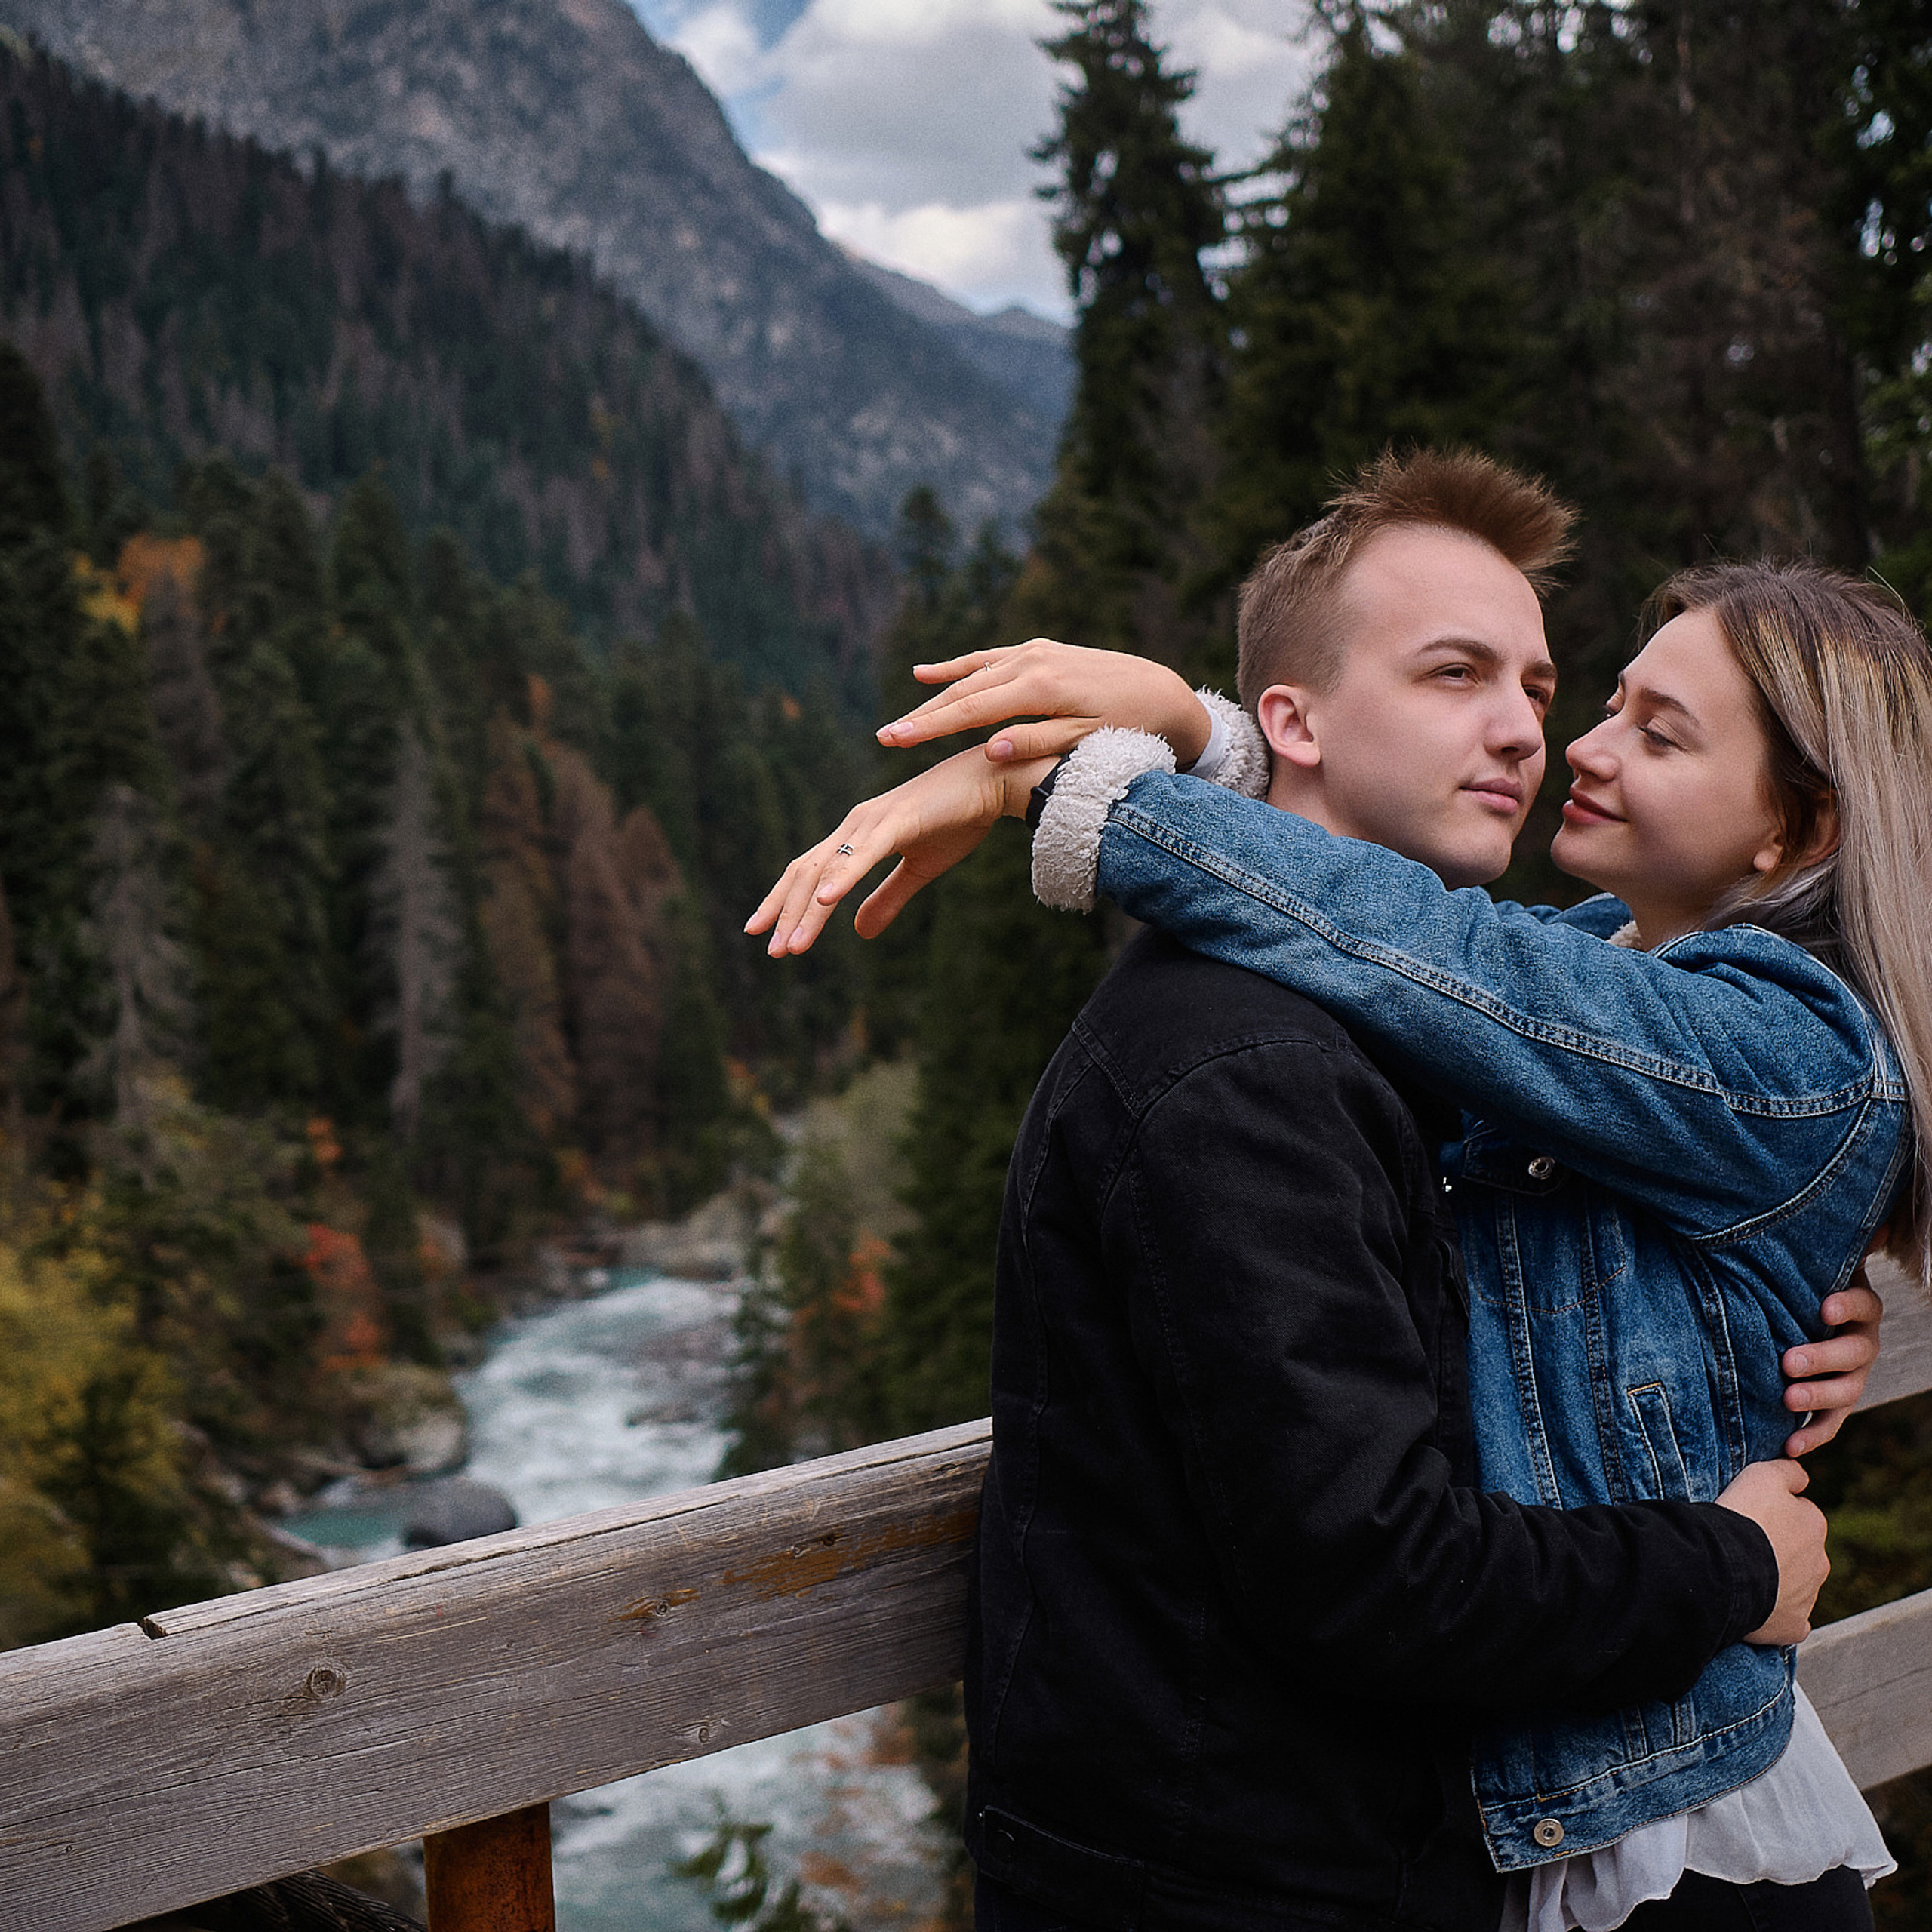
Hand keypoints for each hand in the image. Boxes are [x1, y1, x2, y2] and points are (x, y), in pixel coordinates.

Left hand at [745, 745, 1051, 956]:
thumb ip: (887, 898)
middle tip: (772, 953)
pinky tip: (824, 901)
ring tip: (790, 946)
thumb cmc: (959, 819)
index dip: (785, 903)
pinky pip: (863, 853)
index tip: (769, 938)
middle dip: (785, 913)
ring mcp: (873, 821)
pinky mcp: (897, 821)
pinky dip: (841, 878)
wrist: (994, 782)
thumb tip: (859, 933)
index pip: (809, 872)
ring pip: (828, 869)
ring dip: (806, 910)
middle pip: (806, 872)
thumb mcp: (920, 870)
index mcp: (858, 836)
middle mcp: (856, 826)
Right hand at [875, 638, 1211, 767]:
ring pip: (971, 676)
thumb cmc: (1129, 727)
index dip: (929, 728)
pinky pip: (987, 659)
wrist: (1161, 692)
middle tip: (883, 738)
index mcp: (1041, 688)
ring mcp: (1032, 652)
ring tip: (900, 722)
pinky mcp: (1037, 651)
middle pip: (963, 692)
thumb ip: (1037, 743)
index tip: (894, 741)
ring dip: (933, 698)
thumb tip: (989, 750)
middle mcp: (1031, 662)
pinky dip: (956, 667)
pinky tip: (923, 673)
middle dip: (921, 716)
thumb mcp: (1086, 741)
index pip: (972, 711)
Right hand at [1717, 1460, 1828, 1644]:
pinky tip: (1757, 1609)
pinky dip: (1776, 1616)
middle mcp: (1819, 1562)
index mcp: (1815, 1525)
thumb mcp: (1763, 1475)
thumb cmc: (1743, 1517)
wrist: (1727, 1567)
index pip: (1799, 1514)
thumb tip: (1802, 1478)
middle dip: (1779, 1550)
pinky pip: (1789, 1622)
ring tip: (1743, 1575)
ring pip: (1795, 1586)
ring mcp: (1808, 1597)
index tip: (1750, 1517)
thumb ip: (1789, 1472)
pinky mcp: (1793, 1626)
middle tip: (1745, 1546)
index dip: (1772, 1514)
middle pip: (1799, 1552)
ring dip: (1775, 1581)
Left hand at [1781, 1257, 1884, 1456]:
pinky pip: (1829, 1423)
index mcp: (1860, 1307)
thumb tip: (1874, 1223)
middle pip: (1853, 1354)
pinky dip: (1811, 1436)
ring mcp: (1852, 1376)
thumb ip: (1832, 1246)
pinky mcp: (1835, 1403)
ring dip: (1818, 1398)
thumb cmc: (1804, 1285)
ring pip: (1846, 1392)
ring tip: (1787, 1399)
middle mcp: (1863, 1343)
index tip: (1823, 1307)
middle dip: (1822, 1359)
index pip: (1864, 1305)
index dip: (1847, 1305)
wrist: (1802, 1318)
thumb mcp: (1814, 1263)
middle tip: (1787, 1362)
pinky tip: (1789, 1447)